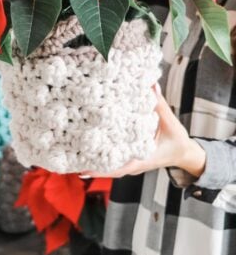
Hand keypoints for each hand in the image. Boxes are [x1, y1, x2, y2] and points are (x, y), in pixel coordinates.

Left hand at [81, 85, 205, 178]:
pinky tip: (85, 150)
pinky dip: (99, 156)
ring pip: (108, 165)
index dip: (101, 169)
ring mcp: (130, 163)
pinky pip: (112, 159)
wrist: (184, 153)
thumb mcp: (169, 122)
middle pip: (107, 169)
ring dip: (92, 161)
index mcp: (141, 159)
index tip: (83, 169)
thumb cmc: (176, 140)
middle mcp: (132, 164)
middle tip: (70, 161)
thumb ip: (159, 105)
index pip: (118, 167)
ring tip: (71, 156)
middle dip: (89, 165)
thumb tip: (150, 86)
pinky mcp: (128, 158)